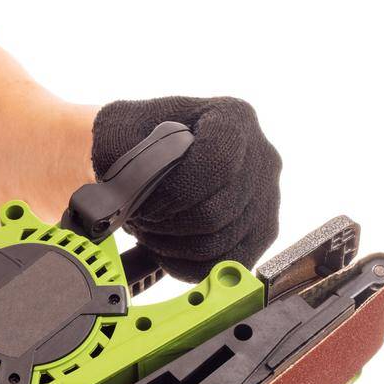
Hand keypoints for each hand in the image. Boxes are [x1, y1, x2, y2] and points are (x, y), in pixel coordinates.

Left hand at [93, 96, 281, 280]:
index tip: (144, 202)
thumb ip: (117, 150)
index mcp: (232, 118)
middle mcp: (261, 155)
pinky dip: (187, 265)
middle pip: (215, 212)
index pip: (217, 161)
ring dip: (171, 245)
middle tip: (139, 219)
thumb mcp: (119, 129)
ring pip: (218, 243)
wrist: (151, 157)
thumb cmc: (139, 141)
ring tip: (149, 230)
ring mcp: (267, 197)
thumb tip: (123, 190)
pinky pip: (227, 264)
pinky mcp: (262, 232)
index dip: (175, 192)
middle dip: (165, 224)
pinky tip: (165, 248)